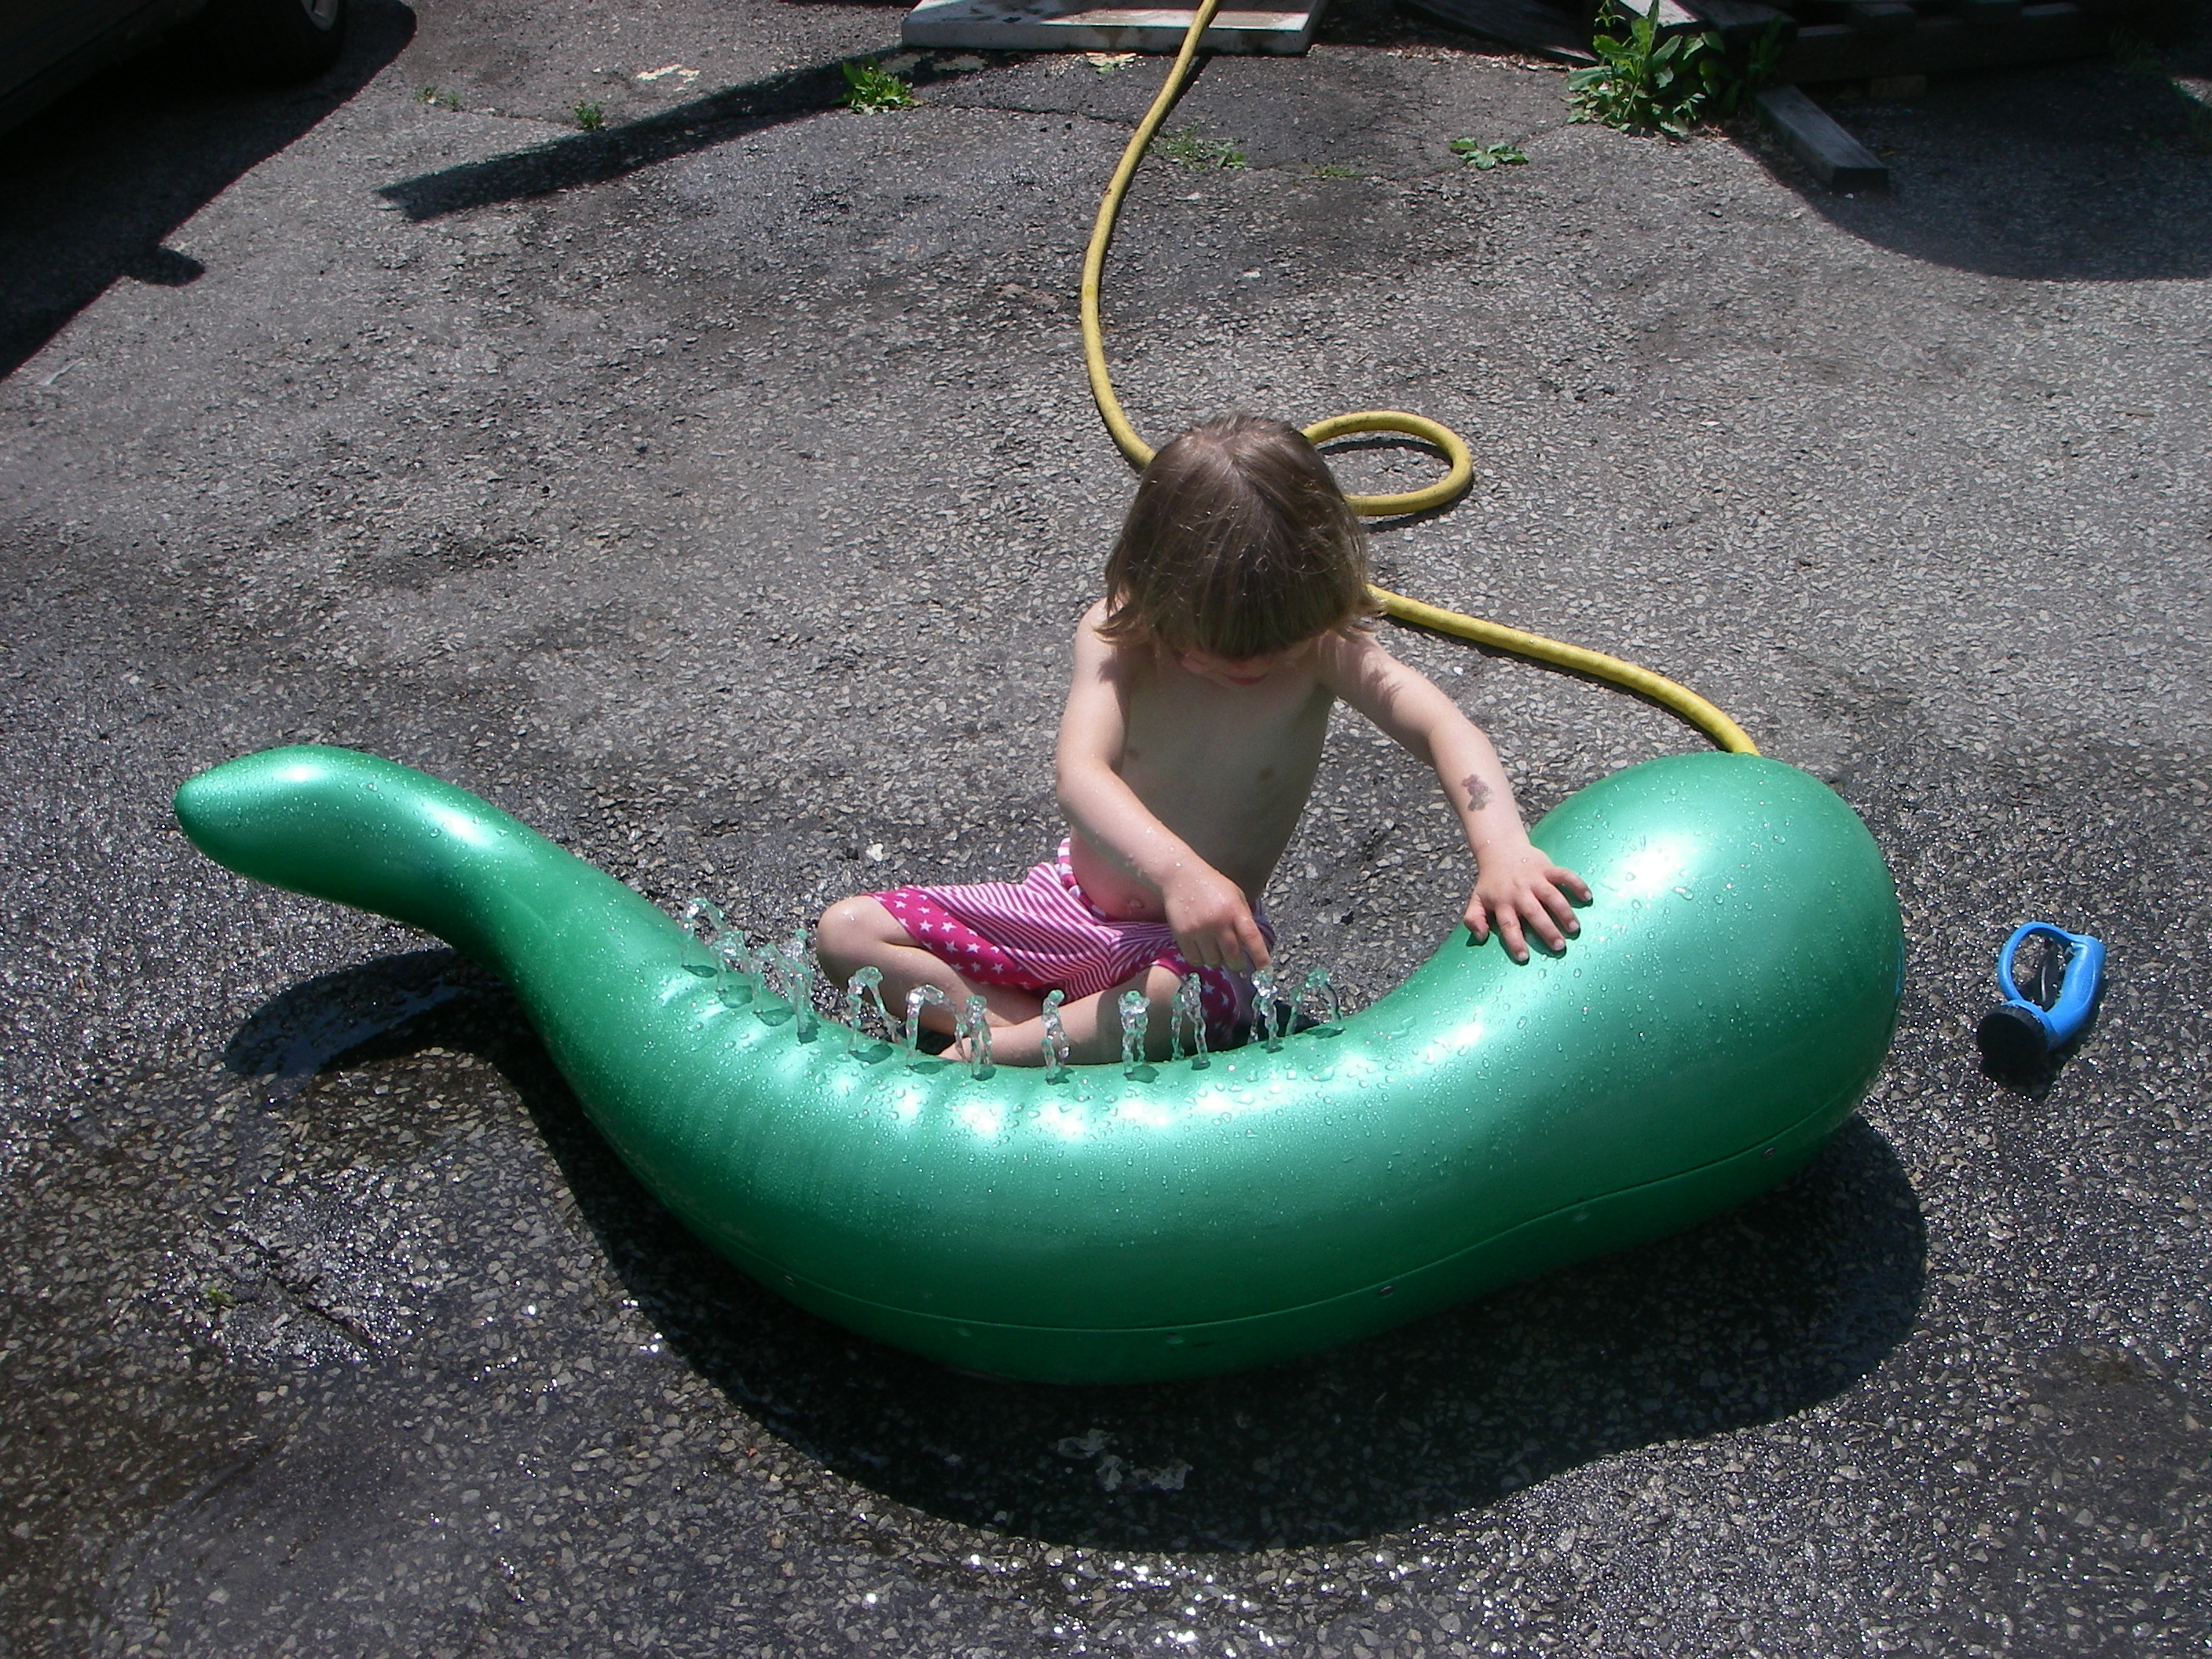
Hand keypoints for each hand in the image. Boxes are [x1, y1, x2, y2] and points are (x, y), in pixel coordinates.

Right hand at [1162, 864, 1270, 973]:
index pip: (1252, 938)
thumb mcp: (1235, 895)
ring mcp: (1199, 929)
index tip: (1265, 972)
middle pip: (1233, 956)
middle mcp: (1218, 921)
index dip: (1260, 958)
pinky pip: (1195, 959)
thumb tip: (1252, 946)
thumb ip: (1244, 918)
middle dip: (1237, 964)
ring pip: (1214, 960)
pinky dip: (1201, 959)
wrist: (1180, 876)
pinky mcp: (1182, 935)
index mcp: (1234, 910)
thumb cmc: (1212, 885)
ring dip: (1217, 960)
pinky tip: (1201, 949)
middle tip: (1237, 963)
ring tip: (1215, 949)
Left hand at [1467, 843, 1590, 963]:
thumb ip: (1474, 919)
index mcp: (1502, 902)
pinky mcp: (1547, 868)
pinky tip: (1587, 897)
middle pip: (1534, 913)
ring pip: (1551, 896)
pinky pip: (1564, 875)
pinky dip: (1576, 884)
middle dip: (1547, 930)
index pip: (1508, 925)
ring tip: (1574, 928)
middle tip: (1559, 946)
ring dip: (1564, 912)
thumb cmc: (1491, 882)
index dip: (1515, 941)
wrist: (1500, 850)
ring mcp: (1535, 879)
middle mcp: (1519, 891)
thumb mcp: (1477, 899)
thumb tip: (1479, 936)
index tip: (1524, 957)